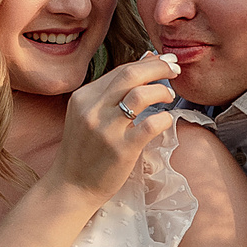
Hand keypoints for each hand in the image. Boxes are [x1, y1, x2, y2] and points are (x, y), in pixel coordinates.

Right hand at [50, 52, 181, 203]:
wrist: (71, 186)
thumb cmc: (84, 151)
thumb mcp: (89, 115)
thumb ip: (113, 91)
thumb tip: (147, 60)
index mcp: (83, 97)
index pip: (120, 71)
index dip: (147, 63)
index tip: (165, 61)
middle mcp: (93, 109)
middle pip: (131, 74)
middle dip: (159, 67)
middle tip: (175, 68)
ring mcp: (106, 129)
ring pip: (141, 95)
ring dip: (162, 91)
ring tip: (169, 96)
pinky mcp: (121, 149)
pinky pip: (151, 124)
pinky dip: (164, 117)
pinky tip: (166, 119)